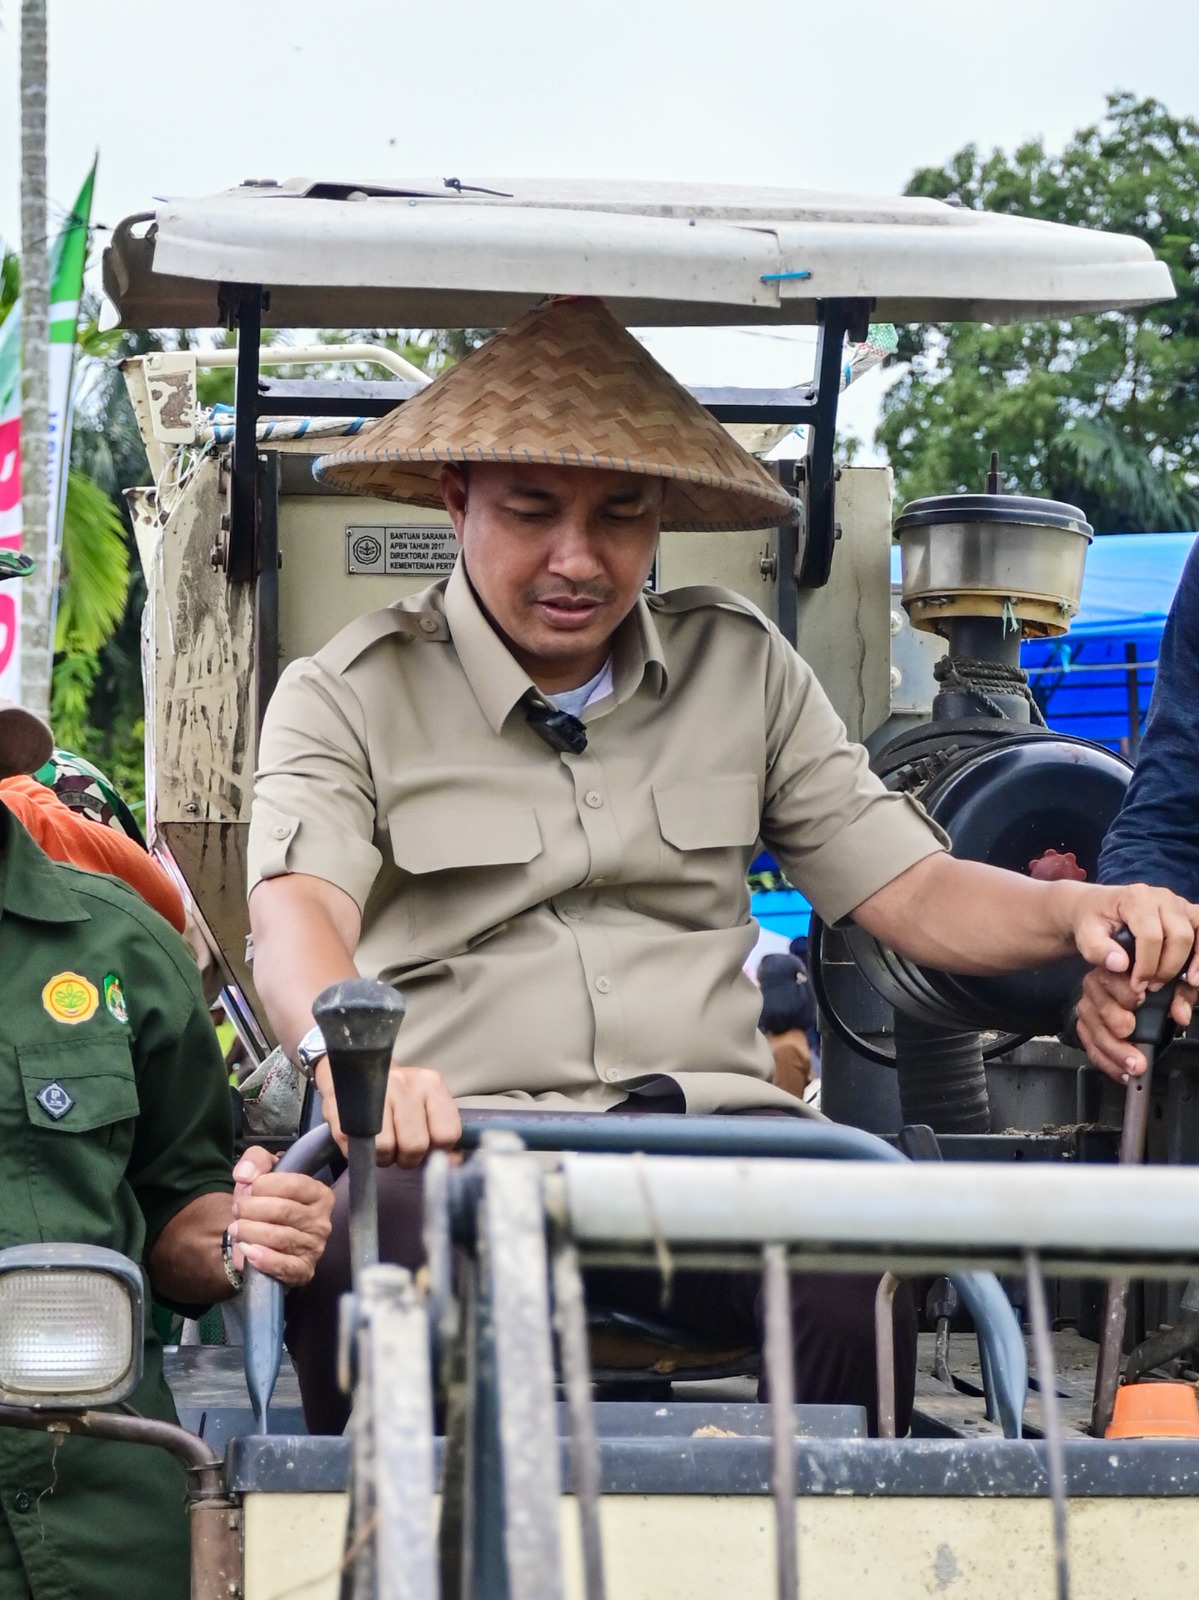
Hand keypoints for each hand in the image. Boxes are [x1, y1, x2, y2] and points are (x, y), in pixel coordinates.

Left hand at [228, 1145, 334, 1286]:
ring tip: (235, 1229)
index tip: (249, 1188)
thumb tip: (245, 1175)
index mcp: (319, 1194)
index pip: (294, 1184)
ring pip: (279, 1237)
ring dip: (250, 1232)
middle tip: (237, 1210)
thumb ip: (255, 1160)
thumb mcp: (262, 1175)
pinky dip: (262, 1259)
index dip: (265, 1185)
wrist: (261, 1241)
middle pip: (284, 1210)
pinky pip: (284, 1266)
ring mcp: (315, 1247)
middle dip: (251, 1209)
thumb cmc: (266, 1204)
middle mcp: (322, 1221)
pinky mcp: (303, 1270)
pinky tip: (248, 1251)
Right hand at [315, 1057, 460, 1167]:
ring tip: (383, 1146)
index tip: (428, 1148)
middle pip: (415, 1145)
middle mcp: (404, 1084)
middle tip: (401, 1151)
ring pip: (385, 1148)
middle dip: (408, 1158)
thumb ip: (442, 1131)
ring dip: (384, 1158)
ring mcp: (373, 1093)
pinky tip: (366, 1142)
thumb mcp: (427, 1104)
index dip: (437, 1150)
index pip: (447, 1132)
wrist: (354, 1068)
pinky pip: (359, 1147)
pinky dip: (364, 1154)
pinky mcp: (345, 1108)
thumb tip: (452, 1164)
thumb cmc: (398, 1096)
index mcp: (431, 1084)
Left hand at [1067, 881, 1198, 993]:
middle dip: (1168, 967)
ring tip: (1187, 983)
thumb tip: (1121, 965)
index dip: (1147, 966)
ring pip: (1198, 932)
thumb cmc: (1092, 920)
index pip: (1151, 936)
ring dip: (1195, 961)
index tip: (1137, 985)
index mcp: (1136, 899)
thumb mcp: (1085, 934)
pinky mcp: (1188, 912)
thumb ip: (1097, 950)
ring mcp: (1178, 903)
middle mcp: (1162, 896)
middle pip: (1180, 936)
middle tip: (1152, 987)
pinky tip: (1196, 974)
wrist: (1096, 906)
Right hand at [1076, 963, 1197, 1082]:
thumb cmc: (1150, 986)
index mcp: (1115, 969)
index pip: (1114, 978)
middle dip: (1120, 1030)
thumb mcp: (1171, 984)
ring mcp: (1087, 1008)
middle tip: (1135, 1039)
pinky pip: (1092, 1049)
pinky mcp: (1084, 1027)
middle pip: (1102, 1009)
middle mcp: (1095, 986)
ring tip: (1135, 1066)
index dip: (1126, 992)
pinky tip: (1123, 1073)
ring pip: (1096, 1034)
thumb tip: (1181, 1014)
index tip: (1139, 1001)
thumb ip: (1179, 995)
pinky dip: (1108, 1064)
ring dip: (1116, 1053)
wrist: (1127, 991)